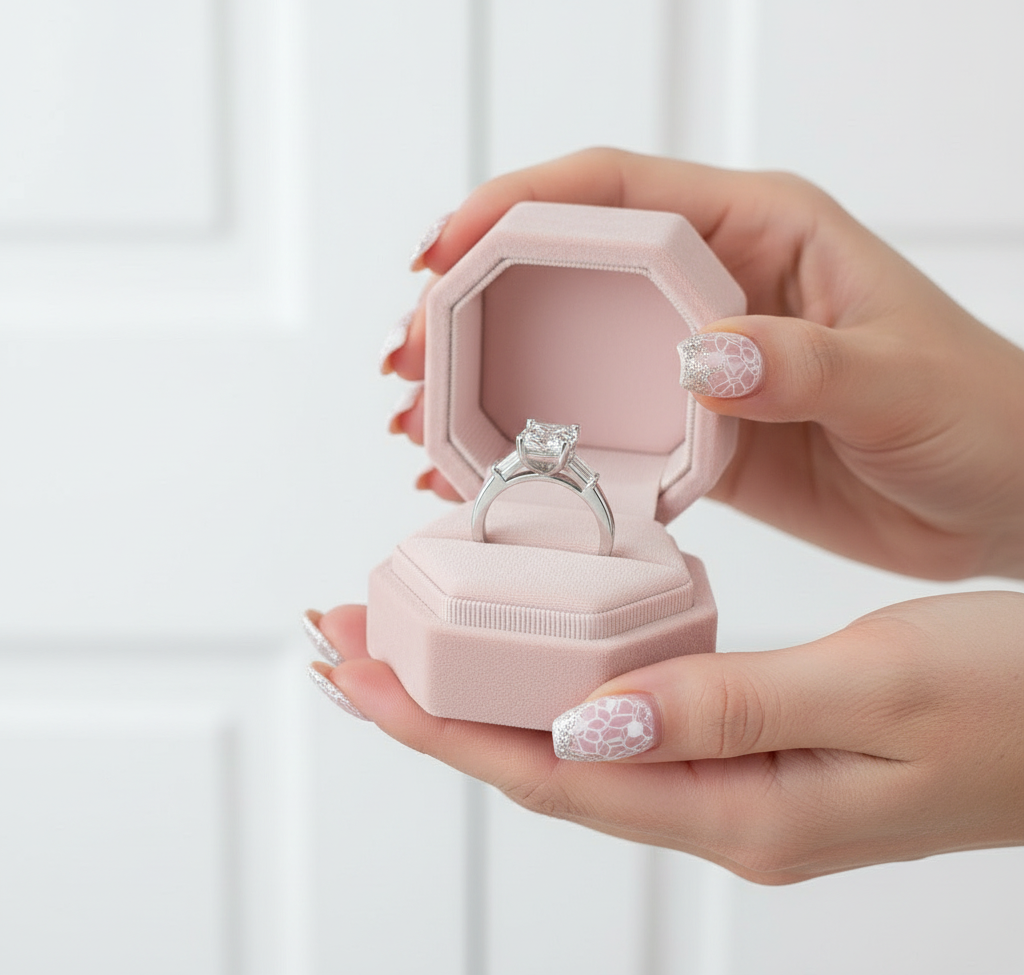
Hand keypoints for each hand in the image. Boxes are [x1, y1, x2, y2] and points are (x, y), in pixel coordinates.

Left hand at [308, 590, 1023, 883]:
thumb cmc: (1012, 696)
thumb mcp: (876, 690)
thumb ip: (729, 710)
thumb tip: (589, 728)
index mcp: (744, 808)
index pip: (551, 776)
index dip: (442, 726)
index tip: (357, 673)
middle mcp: (728, 807)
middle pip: (543, 764)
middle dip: (434, 707)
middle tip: (350, 642)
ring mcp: (742, 781)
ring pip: (577, 744)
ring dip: (488, 695)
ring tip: (412, 643)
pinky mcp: (760, 745)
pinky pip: (630, 720)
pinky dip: (560, 685)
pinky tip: (534, 655)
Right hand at [386, 149, 1023, 578]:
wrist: (1002, 501)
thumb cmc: (980, 418)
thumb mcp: (900, 379)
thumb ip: (804, 362)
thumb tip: (701, 357)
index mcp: (759, 230)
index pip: (613, 191)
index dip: (514, 206)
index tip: (441, 251)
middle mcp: (711, 284)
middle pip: (561, 269)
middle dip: (470, 303)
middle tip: (406, 354)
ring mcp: (694, 360)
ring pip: (563, 351)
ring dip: (484, 382)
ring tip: (416, 420)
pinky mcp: (692, 431)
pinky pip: (595, 427)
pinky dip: (534, 447)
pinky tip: (482, 474)